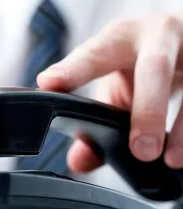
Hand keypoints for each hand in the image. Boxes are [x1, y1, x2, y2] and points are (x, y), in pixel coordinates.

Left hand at [37, 14, 182, 171]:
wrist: (174, 44)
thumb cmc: (137, 63)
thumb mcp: (115, 85)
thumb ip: (98, 118)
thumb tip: (79, 160)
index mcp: (120, 40)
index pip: (94, 54)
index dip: (73, 69)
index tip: (49, 83)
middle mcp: (154, 37)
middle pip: (153, 67)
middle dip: (147, 109)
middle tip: (140, 150)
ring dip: (180, 127)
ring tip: (170, 158)